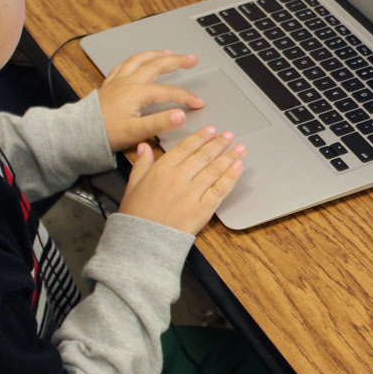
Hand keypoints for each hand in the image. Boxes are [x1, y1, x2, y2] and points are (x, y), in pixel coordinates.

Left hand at [98, 50, 202, 150]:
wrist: (78, 133)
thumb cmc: (105, 134)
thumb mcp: (136, 132)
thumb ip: (160, 122)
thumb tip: (181, 115)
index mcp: (137, 93)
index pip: (168, 91)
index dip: (186, 96)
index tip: (198, 102)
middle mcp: (128, 82)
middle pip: (157, 65)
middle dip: (176, 61)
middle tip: (191, 59)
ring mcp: (118, 81)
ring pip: (140, 60)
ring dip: (156, 54)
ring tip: (168, 52)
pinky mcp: (109, 84)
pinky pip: (124, 64)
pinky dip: (136, 59)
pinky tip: (139, 60)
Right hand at [118, 128, 245, 233]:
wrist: (144, 243)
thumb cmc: (136, 216)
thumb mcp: (132, 185)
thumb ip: (141, 164)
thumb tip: (145, 146)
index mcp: (161, 170)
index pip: (186, 147)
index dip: (201, 137)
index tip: (211, 130)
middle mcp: (179, 178)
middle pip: (204, 156)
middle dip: (219, 143)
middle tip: (229, 135)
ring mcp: (192, 193)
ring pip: (215, 170)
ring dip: (229, 156)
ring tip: (240, 148)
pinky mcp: (203, 209)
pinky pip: (220, 189)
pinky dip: (231, 177)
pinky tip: (238, 167)